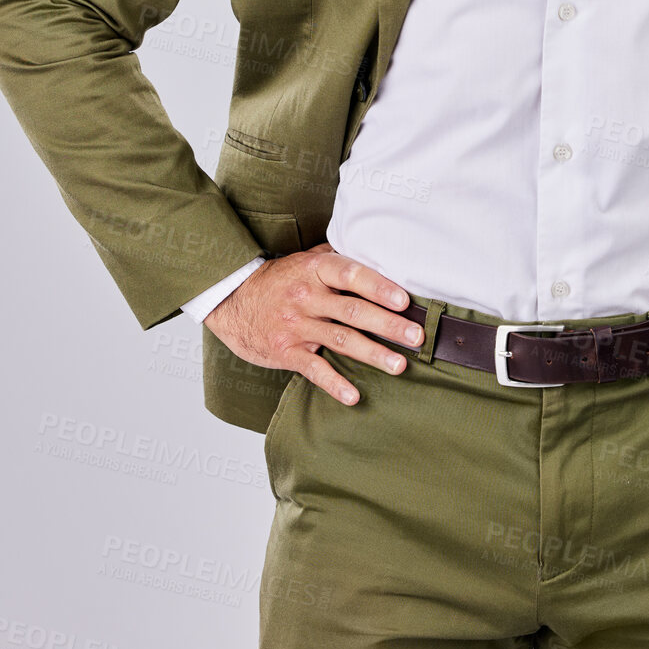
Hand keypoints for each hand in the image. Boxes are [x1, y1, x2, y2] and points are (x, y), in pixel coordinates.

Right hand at [204, 242, 422, 405]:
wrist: (232, 300)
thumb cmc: (280, 279)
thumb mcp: (306, 259)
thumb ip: (338, 257)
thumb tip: (379, 253)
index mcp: (315, 270)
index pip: (351, 275)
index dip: (379, 287)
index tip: (404, 300)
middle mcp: (306, 297)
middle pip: (352, 311)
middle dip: (388, 325)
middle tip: (416, 337)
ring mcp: (295, 325)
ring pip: (340, 341)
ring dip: (372, 354)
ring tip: (399, 365)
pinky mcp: (285, 351)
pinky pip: (313, 369)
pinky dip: (334, 384)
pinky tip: (354, 395)